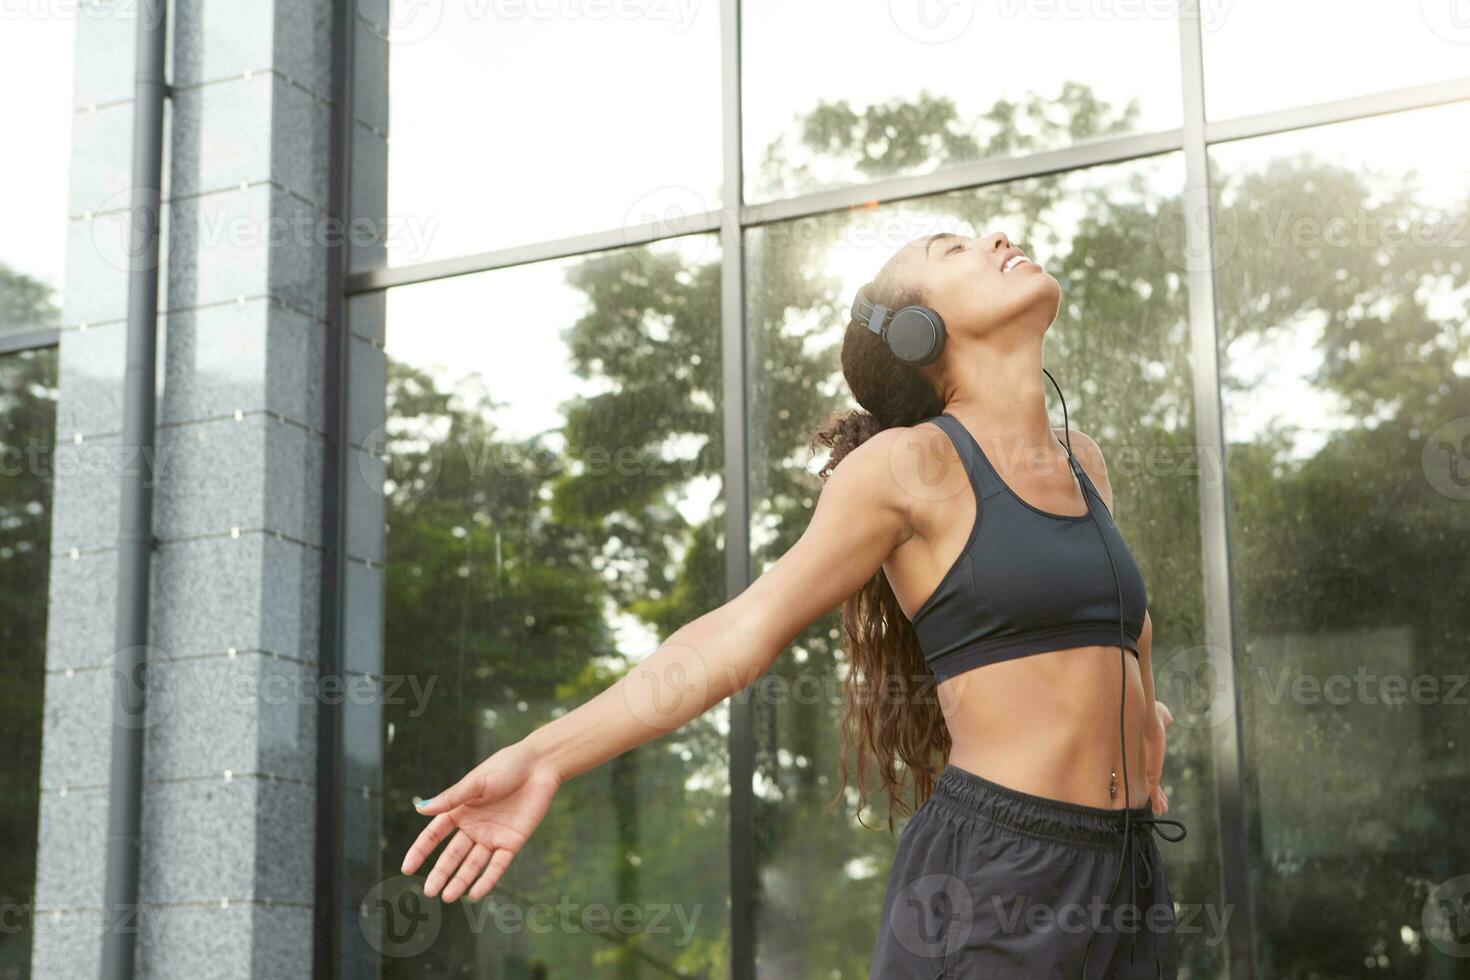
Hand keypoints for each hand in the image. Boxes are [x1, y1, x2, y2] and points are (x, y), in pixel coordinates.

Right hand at [400, 740, 562, 902]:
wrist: (540, 765)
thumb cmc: (506, 766)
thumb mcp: (476, 782)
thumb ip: (450, 798)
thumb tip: (420, 808)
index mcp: (460, 810)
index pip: (434, 835)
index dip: (420, 851)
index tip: (406, 868)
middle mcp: (474, 826)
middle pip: (452, 855)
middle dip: (440, 873)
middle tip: (429, 892)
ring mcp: (493, 836)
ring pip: (472, 864)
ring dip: (460, 881)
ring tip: (447, 897)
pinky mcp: (512, 842)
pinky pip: (497, 865)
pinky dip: (487, 880)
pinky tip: (474, 894)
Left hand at [1144, 700, 1173, 813]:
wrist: (1145, 718)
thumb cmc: (1149, 715)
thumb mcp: (1158, 719)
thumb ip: (1163, 720)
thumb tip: (1168, 719)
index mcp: (1146, 756)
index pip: (1149, 773)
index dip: (1152, 784)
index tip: (1156, 793)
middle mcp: (1144, 764)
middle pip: (1148, 784)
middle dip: (1154, 797)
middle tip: (1159, 807)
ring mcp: (1146, 770)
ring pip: (1149, 791)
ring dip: (1155, 801)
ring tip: (1160, 811)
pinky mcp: (1150, 773)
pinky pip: (1152, 790)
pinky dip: (1155, 800)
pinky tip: (1157, 809)